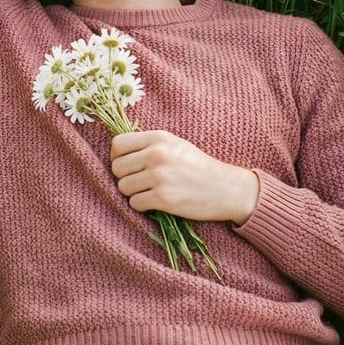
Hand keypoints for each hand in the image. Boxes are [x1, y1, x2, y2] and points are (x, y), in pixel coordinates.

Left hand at [110, 130, 258, 223]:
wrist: (227, 188)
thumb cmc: (199, 167)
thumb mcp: (176, 145)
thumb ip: (149, 145)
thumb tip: (117, 153)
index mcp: (159, 138)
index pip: (118, 144)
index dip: (118, 157)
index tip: (128, 165)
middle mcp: (157, 154)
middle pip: (116, 167)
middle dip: (124, 177)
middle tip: (139, 182)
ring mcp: (159, 176)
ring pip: (123, 187)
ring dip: (132, 193)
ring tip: (149, 192)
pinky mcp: (163, 198)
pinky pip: (134, 203)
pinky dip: (141, 205)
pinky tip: (155, 202)